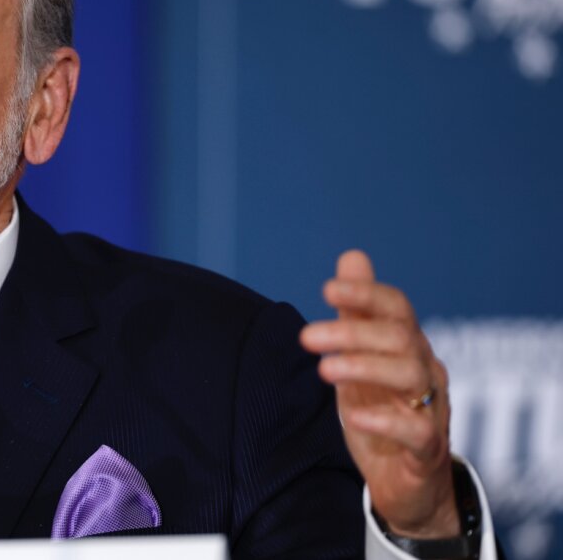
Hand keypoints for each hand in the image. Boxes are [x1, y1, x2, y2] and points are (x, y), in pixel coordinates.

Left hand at [300, 250, 459, 538]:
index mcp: (407, 346)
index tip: (327, 289)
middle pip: (400, 336)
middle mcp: (425, 371)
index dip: (366, 294)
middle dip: (352, 331)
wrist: (406, 482)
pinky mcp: (427, 449)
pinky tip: (355, 417)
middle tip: (306, 337)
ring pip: (412, 375)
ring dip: (364, 366)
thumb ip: (357, 311)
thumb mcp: (362, 357)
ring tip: (324, 370)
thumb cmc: (382, 409)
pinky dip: (386, 421)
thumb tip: (352, 256)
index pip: (397, 307)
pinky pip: (417, 431)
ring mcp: (431, 409)